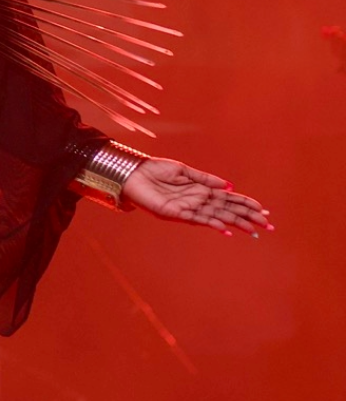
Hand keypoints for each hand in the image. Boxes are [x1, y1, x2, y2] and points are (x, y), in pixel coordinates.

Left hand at [121, 159, 271, 235]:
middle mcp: (197, 201)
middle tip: (267, 225)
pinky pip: (198, 219)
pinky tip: (226, 229)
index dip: (246, 204)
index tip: (263, 210)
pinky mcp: (176, 213)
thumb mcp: (183, 170)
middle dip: (247, 217)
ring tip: (254, 229)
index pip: (228, 199)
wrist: (133, 174)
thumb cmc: (154, 171)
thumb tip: (229, 186)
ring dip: (236, 222)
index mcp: (200, 190)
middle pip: (228, 210)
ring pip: (218, 216)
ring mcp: (188, 208)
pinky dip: (213, 223)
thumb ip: (205, 179)